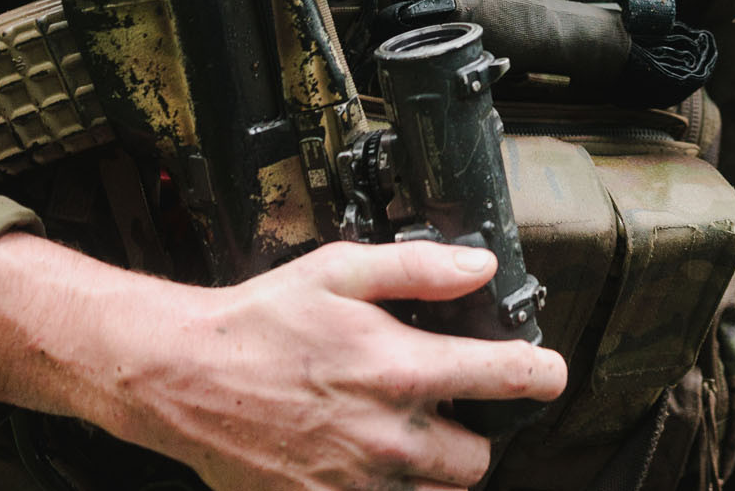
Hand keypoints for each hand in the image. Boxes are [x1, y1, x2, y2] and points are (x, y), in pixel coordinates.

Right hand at [122, 241, 567, 490]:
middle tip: (449, 406)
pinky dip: (389, 488)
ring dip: (434, 468)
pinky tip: (367, 457)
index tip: (550, 373)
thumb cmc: (263, 320)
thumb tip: (478, 266)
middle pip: (476, 460)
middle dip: (475, 433)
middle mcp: (386, 436)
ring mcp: (354, 482)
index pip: (503, 379)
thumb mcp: (342, 271)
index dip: (540, 374)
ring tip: (406, 432)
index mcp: (398, 369)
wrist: (185, 377)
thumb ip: (418, 268)